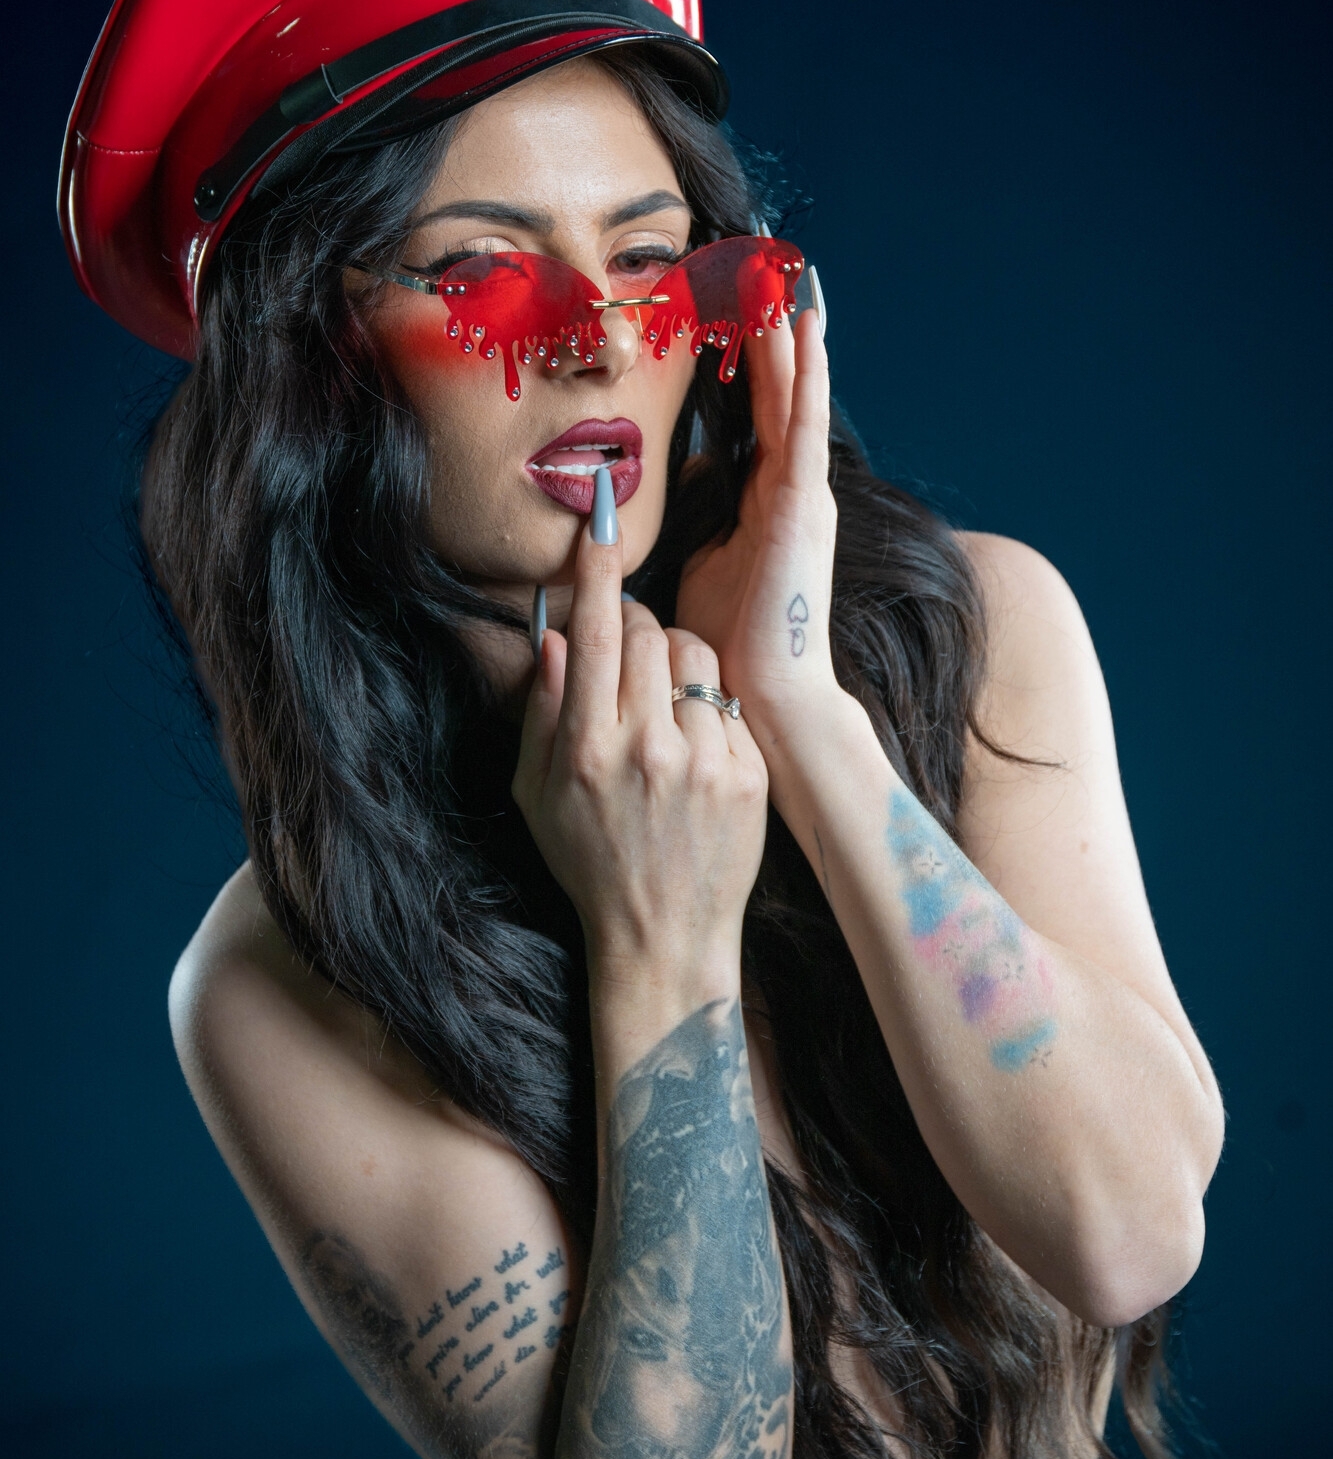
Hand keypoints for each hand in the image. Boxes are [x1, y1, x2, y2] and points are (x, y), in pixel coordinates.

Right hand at [513, 500, 768, 979]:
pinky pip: (728, 702)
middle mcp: (644, 747)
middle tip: (622, 649)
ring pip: (694, 654)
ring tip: (660, 700)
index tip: (601, 519)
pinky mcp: (747, 774)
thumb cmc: (589, 864)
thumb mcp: (536, 794)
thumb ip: (542, 711)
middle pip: (646, 631)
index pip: (591, 631)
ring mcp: (702, 760)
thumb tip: (555, 636)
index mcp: (584, 747)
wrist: (662, 939)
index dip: (596, 568)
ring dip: (675, 659)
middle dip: (631, 624)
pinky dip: (707, 709)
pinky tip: (691, 745)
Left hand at [675, 308, 841, 744]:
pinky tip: (808, 328)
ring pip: (797, 397)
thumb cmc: (730, 645)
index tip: (744, 308)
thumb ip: (695, 522)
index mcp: (767, 502)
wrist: (765, 695)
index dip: (753, 361)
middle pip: (781, 394)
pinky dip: (808, 373)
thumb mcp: (702, 565)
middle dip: (775, 333)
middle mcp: (792, 490)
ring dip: (794, 337)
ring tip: (792, 278)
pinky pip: (803, 425)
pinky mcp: (802, 505)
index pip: (759, 415)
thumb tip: (662, 489)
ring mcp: (803, 495)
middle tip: (771, 269)